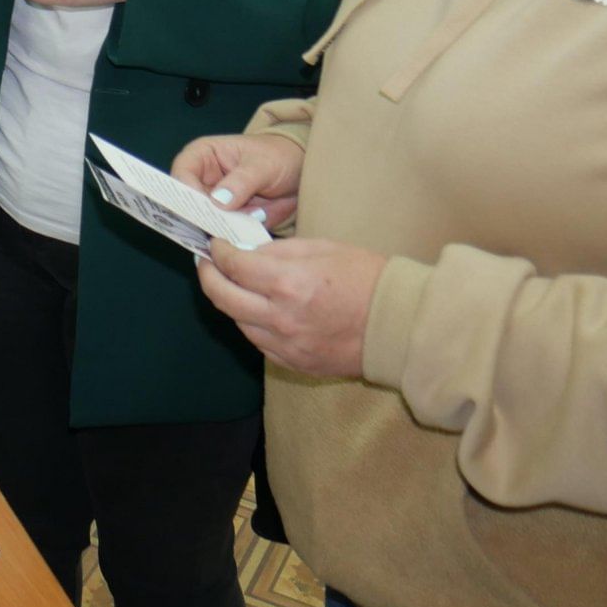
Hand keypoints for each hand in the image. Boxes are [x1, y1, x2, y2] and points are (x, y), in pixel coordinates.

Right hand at [171, 132, 304, 232]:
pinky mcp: (225, 222)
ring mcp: (212, 204)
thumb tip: (219, 201)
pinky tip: (240, 243)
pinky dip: (229, 241)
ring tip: (232, 237)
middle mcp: (201, 181)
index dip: (185, 191)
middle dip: (197, 217)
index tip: (200, 209)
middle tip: (213, 230)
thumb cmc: (279, 157)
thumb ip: (242, 180)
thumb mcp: (264, 165)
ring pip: (201, 222)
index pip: (182, 172)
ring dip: (214, 232)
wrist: (300, 176)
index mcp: (203, 156)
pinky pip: (219, 235)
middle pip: (186, 202)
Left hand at [195, 238, 387, 377]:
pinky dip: (250, 323)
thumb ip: (278, 251)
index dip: (218, 251)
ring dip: (229, 301)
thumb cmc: (367, 279)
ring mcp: (286, 345)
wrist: (399, 326)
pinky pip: (259, 342)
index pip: (233, 266)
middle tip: (207, 262)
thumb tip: (245, 252)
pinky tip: (255, 309)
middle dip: (208, 275)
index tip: (215, 243)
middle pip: (223, 297)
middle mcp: (281, 318)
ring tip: (231, 284)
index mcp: (289, 284)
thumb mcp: (322, 249)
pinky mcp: (294, 363)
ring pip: (238, 323)